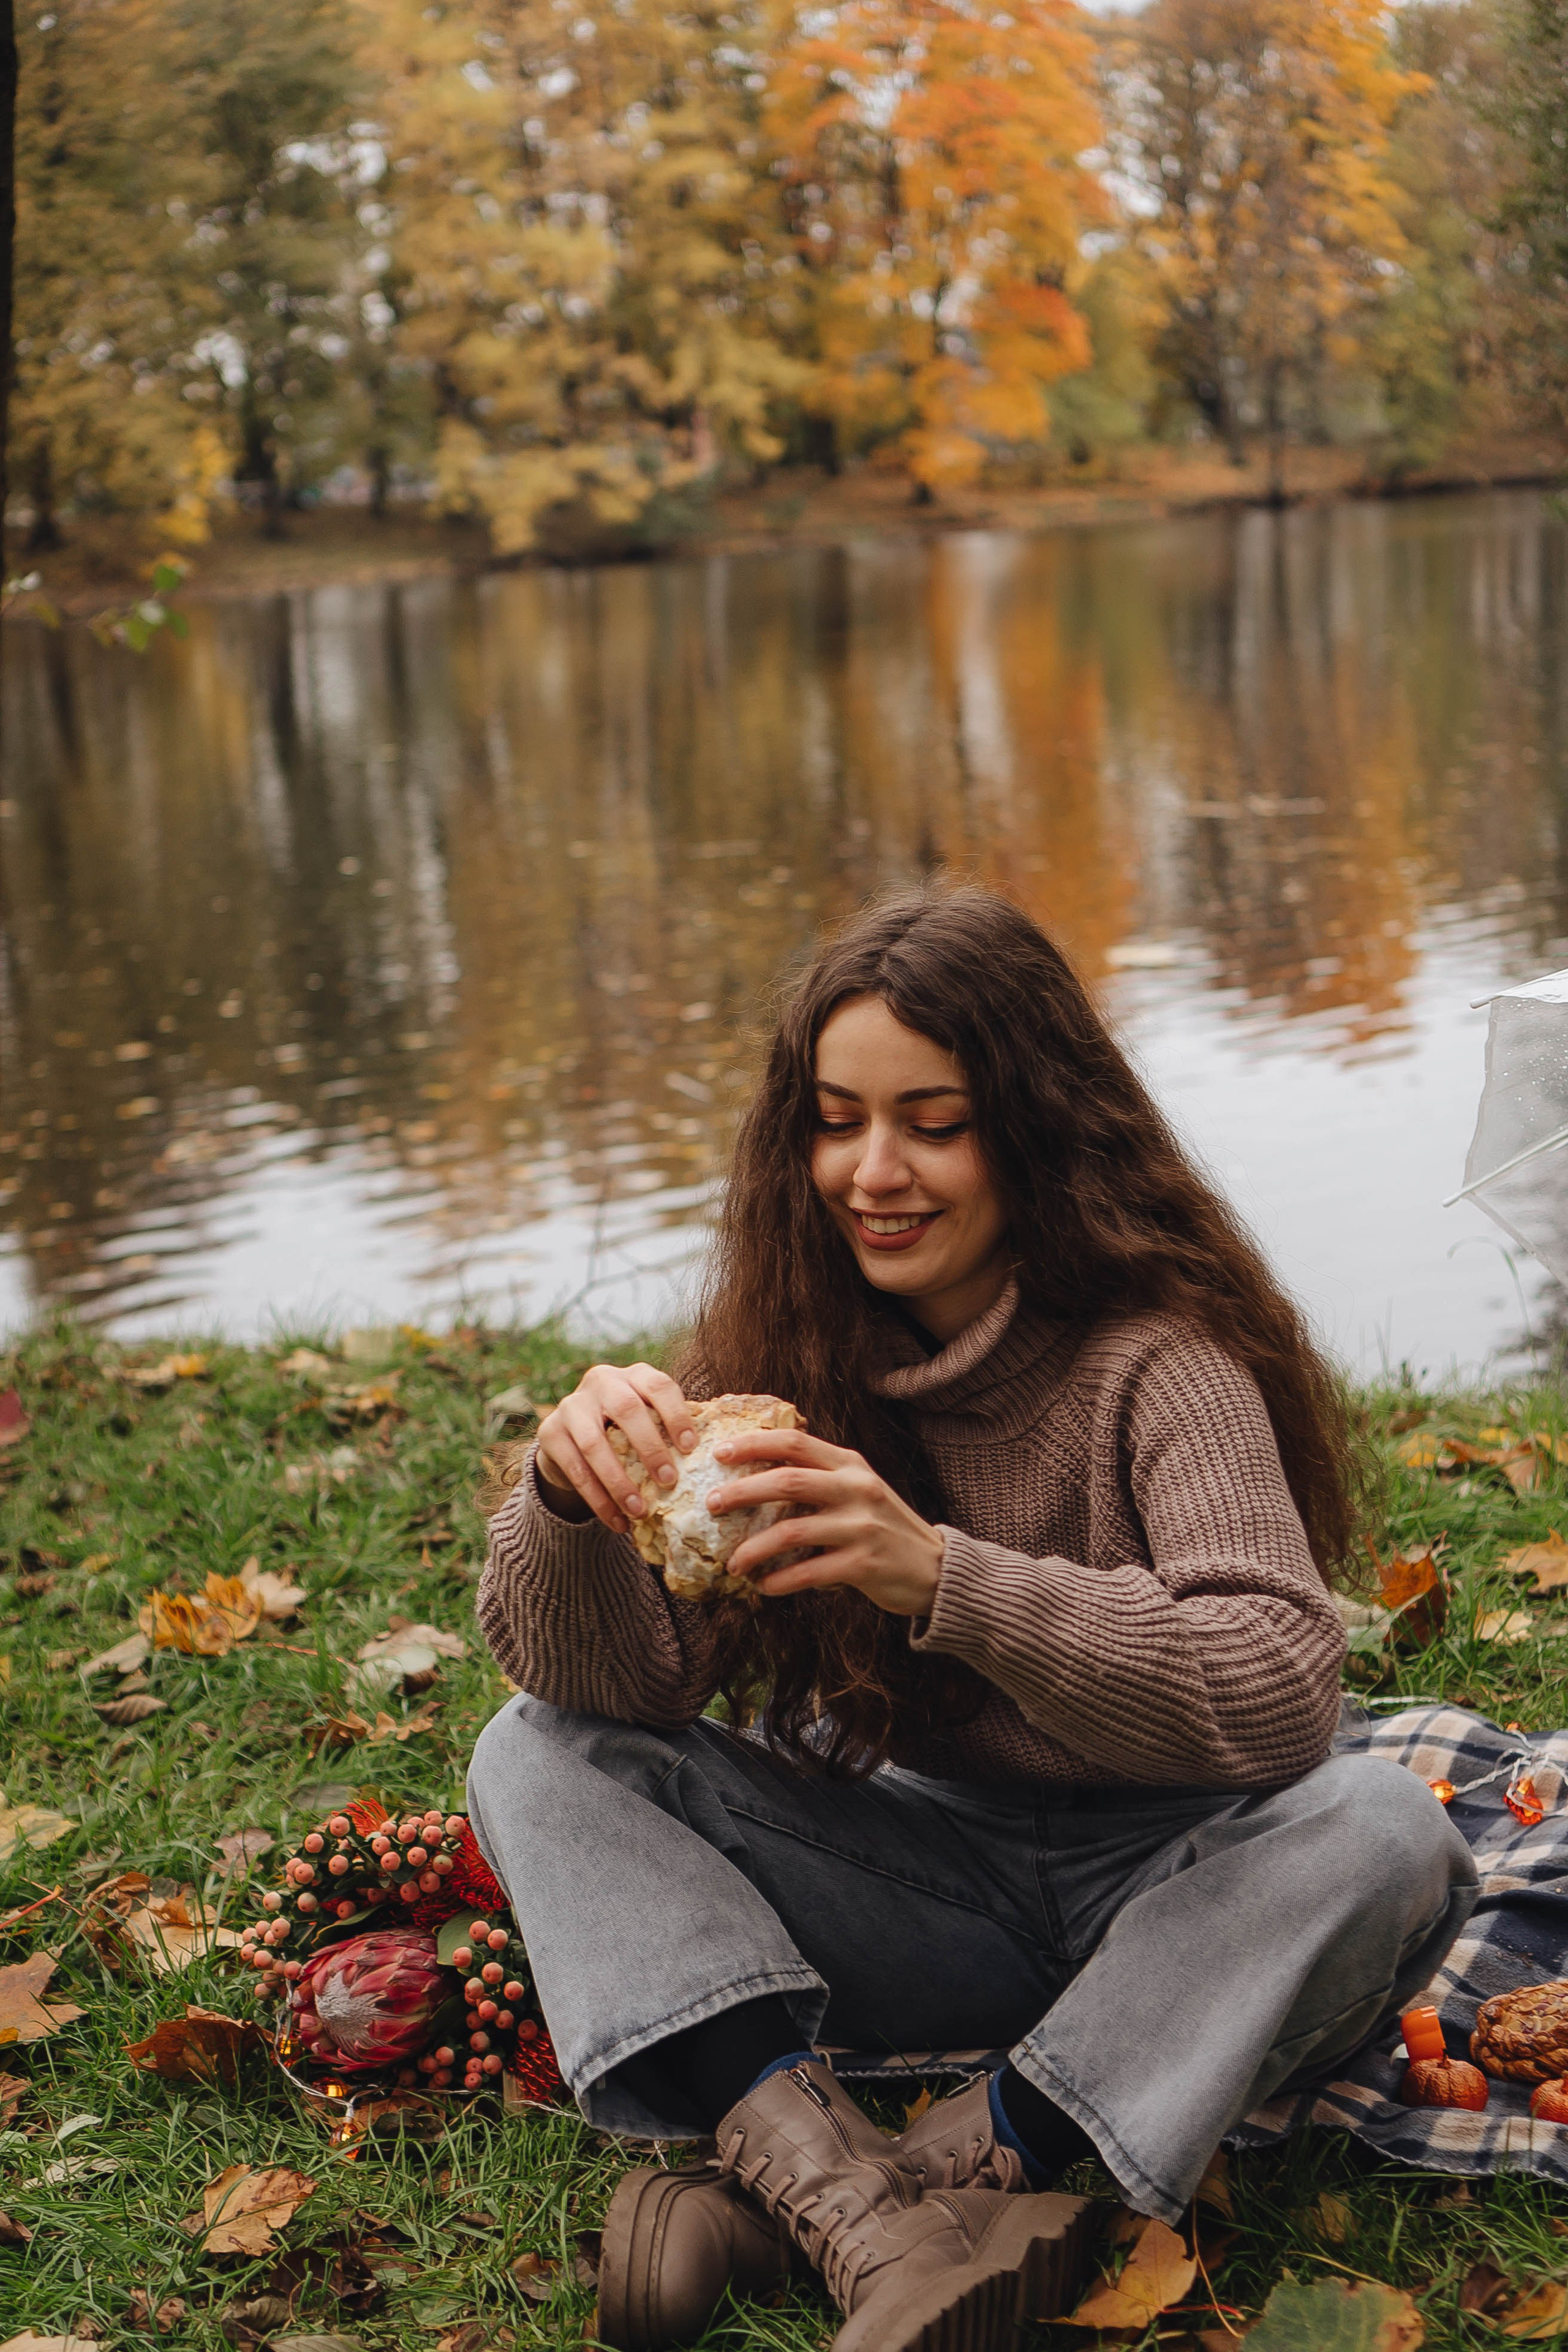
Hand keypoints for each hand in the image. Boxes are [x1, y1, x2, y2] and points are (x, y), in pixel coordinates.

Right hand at [535, 1363, 697, 1534]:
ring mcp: (571, 1405)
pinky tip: (617, 1521)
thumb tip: (714, 1459)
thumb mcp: (647, 1420)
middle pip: (627, 1409)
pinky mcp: (549, 1432)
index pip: (659, 1385)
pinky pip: (574, 1468)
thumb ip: (669, 1430)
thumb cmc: (625, 1432)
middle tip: (669, 1482)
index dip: (677, 1414)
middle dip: (650, 1448)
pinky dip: (597, 1499)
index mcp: (633, 1375)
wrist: (571, 1438)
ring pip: (595, 1443)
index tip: (691, 1448)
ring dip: (619, 1482)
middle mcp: (601, 1381)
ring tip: (640, 1511)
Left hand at [706, 1429, 943, 1617]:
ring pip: (791, 1530)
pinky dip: (780, 1582)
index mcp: (850, 1465)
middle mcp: (856, 1489)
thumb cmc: (885, 1528)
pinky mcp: (864, 1565)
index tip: (719, 1452)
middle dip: (741, 1492)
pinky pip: (808, 1572)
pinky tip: (764, 1587)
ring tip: (733, 1564)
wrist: (935, 1568)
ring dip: (753, 1548)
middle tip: (711, 1505)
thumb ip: (821, 1478)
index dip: (753, 1444)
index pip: (794, 1442)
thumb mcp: (859, 1490)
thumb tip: (758, 1475)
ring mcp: (861, 1527)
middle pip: (786, 1481)